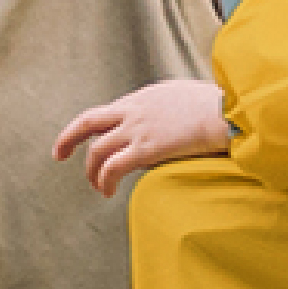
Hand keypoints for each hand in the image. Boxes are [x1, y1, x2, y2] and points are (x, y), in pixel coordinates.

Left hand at [53, 79, 230, 197]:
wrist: (228, 110)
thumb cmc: (219, 106)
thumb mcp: (188, 97)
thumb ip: (171, 108)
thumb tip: (173, 121)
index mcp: (145, 96)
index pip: (110, 111)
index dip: (95, 128)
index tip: (89, 140)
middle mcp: (134, 109)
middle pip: (87, 122)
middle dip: (68, 138)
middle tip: (59, 154)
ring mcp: (138, 129)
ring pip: (96, 151)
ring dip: (91, 172)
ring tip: (97, 187)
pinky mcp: (146, 149)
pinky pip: (112, 168)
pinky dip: (104, 181)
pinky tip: (107, 192)